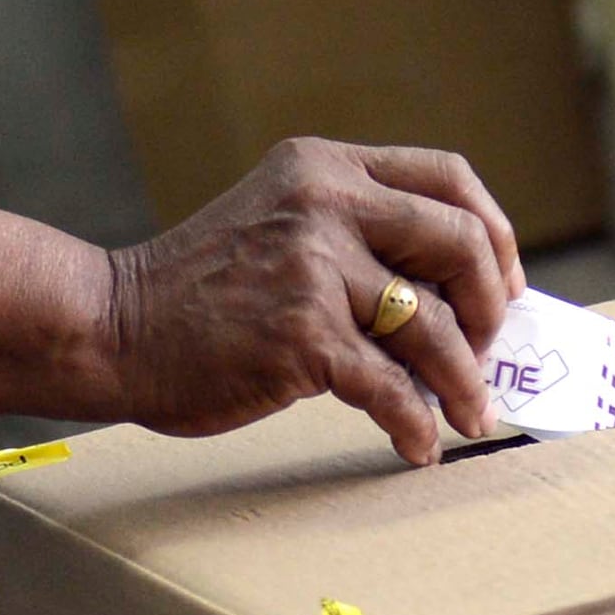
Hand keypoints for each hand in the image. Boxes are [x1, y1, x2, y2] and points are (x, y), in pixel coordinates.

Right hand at [98, 139, 524, 468]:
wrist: (111, 327)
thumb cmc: (198, 293)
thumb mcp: (277, 223)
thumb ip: (353, 237)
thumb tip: (459, 303)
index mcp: (323, 167)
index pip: (448, 176)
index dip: (494, 232)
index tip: (503, 285)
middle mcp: (325, 202)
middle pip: (459, 241)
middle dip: (492, 307)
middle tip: (488, 353)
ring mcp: (314, 267)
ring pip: (434, 326)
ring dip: (465, 383)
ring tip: (470, 415)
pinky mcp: (303, 337)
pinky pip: (392, 388)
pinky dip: (416, 425)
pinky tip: (418, 447)